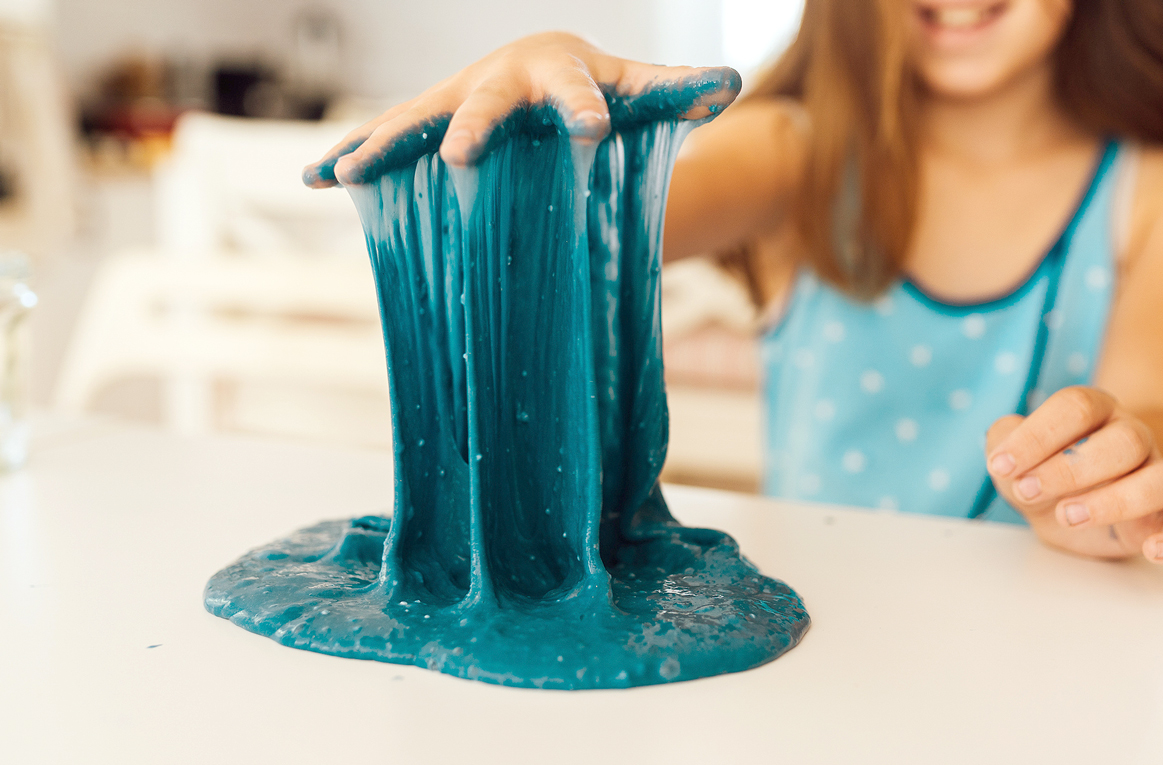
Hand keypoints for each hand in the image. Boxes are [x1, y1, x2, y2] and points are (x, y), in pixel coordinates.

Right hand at [302, 31, 740, 187]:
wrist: (543, 67)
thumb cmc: (600, 84)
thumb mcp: (641, 88)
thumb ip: (680, 91)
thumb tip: (729, 87)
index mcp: (558, 70)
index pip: (577, 91)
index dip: (585, 108)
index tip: (593, 130)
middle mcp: (498, 80)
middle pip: (485, 104)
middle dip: (474, 128)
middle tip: (467, 157)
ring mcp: (456, 99)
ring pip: (416, 120)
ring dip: (382, 144)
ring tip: (345, 172)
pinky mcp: (429, 122)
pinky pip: (386, 136)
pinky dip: (350, 153)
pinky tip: (313, 179)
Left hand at [986, 386, 1162, 564]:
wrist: (1059, 505)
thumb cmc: (1037, 472)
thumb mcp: (1009, 456)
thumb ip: (1002, 442)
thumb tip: (1005, 450)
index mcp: (1091, 410)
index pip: (1075, 407)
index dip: (1037, 435)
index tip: (1002, 465)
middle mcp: (1129, 435)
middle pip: (1123, 440)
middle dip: (1069, 469)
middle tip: (1028, 490)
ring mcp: (1152, 474)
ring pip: (1161, 480)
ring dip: (1113, 502)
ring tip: (1067, 516)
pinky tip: (1155, 551)